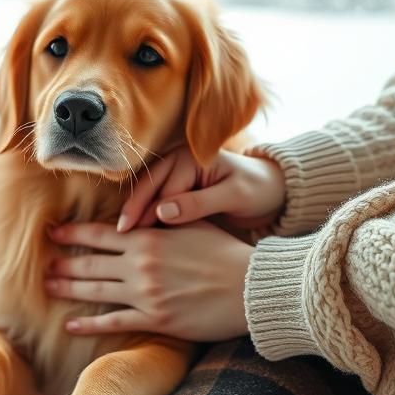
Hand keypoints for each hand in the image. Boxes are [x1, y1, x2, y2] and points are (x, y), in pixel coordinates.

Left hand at [45, 221, 253, 341]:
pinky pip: (114, 322)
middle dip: (64, 263)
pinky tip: (70, 324)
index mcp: (148, 238)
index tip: (52, 234)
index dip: (72, 234)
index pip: (99, 234)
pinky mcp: (155, 320)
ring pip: (96, 290)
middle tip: (42, 265)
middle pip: (90, 263)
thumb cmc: (225, 253)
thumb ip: (160, 220)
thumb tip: (140, 212)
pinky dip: (89, 324)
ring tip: (48, 287)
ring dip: (68, 289)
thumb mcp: (191, 225)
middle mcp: (140, 264)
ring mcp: (145, 294)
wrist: (250, 287)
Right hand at [118, 147, 285, 231]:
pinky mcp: (177, 187)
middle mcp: (178, 160)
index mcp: (191, 157)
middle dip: (134, 211)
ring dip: (136, 214)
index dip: (149, 212)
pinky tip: (139, 235)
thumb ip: (199, 203)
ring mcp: (175, 173)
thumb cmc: (258, 190)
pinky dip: (146, 215)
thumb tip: (163, 212)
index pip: (164, 188)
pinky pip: (155, 201)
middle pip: (149, 188)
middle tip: (121, 235)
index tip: (137, 234)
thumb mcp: (234, 196)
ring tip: (123, 237)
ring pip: (148, 194)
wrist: (273, 190)